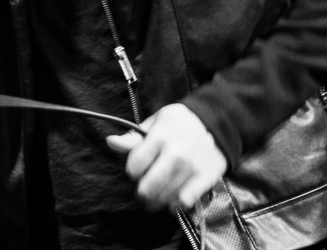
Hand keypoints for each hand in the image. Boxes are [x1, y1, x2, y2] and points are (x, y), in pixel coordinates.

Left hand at [105, 103, 226, 212]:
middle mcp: (177, 152)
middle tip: (142, 191)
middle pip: (149, 186)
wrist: (215, 122)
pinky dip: (176, 205)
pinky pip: (186, 200)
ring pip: (166, 196)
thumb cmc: (178, 123)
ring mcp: (193, 167)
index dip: (132, 170)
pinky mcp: (206, 177)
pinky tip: (171, 203)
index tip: (136, 170)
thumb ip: (133, 137)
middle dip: (142, 192)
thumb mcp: (155, 123)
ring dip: (157, 201)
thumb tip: (110, 142)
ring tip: (155, 198)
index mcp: (161, 135)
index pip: (135, 165)